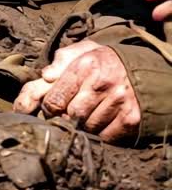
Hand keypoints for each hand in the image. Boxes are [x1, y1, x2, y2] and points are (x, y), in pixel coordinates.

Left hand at [14, 40, 140, 142]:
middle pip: (71, 116)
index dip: (50, 106)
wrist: (144, 69)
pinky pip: (105, 137)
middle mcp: (102, 84)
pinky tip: (103, 119)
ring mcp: (118, 103)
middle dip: (68, 115)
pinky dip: (101, 133)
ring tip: (90, 111)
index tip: (53, 106)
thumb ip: (60, 62)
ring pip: (87, 129)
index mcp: (86, 66)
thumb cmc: (106, 62)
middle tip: (73, 108)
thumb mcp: (83, 52)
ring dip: (85, 125)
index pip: (54, 100)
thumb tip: (45, 76)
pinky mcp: (130, 119)